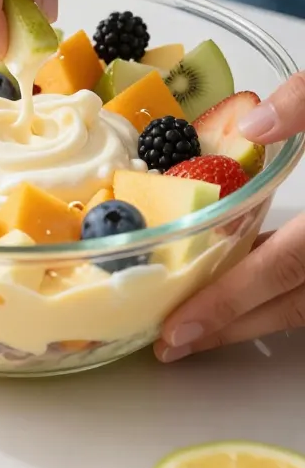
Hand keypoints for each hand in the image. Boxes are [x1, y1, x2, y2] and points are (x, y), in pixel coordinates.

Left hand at [155, 72, 304, 361]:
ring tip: (204, 325)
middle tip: (176, 342)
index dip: (234, 300)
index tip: (182, 326)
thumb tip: (252, 126)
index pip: (287, 265)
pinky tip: (257, 286)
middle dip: (233, 327)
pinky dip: (290, 295)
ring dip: (259, 319)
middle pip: (297, 306)